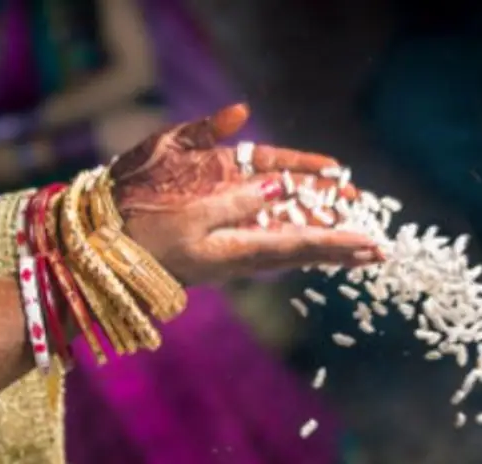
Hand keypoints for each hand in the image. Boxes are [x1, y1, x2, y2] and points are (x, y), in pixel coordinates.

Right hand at [108, 104, 382, 284]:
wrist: (101, 258)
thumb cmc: (138, 233)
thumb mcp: (187, 215)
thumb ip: (234, 201)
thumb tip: (279, 187)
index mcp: (236, 248)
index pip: (299, 242)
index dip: (338, 242)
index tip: (371, 244)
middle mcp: (240, 256)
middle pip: (303, 250)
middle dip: (342, 249)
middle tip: (381, 251)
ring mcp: (230, 255)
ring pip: (289, 249)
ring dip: (325, 246)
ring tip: (357, 246)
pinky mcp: (219, 251)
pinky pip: (269, 246)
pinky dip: (297, 242)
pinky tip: (309, 241)